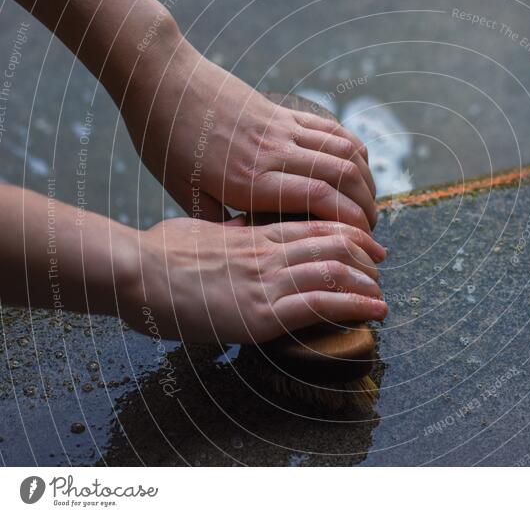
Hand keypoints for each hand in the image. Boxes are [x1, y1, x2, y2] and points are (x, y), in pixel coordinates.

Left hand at [123, 41, 377, 230]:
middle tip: (371, 228)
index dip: (350, 219)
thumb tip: (252, 247)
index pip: (320, 198)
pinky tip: (357, 166)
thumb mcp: (187, 193)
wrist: (162, 80)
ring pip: (343, 150)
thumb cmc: (166, 142)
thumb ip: (223, 222)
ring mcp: (281, 128)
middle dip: (366, 205)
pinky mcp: (281, 113)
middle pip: (342, 175)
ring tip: (368, 201)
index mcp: (250, 179)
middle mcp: (273, 152)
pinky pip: (329, 129)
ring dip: (365, 178)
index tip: (360, 239)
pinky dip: (352, 149)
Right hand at [123, 218, 387, 343]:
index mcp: (257, 233)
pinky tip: (374, 311)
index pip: (320, 227)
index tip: (372, 245)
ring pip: (335, 272)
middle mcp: (269, 253)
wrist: (134, 270)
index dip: (353, 235)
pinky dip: (354, 306)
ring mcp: (266, 281)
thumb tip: (239, 232)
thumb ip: (231, 233)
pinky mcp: (259, 312)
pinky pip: (319, 304)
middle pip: (336, 247)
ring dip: (367, 285)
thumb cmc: (160, 253)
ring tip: (382, 298)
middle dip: (367, 261)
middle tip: (380, 272)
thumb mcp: (203, 231)